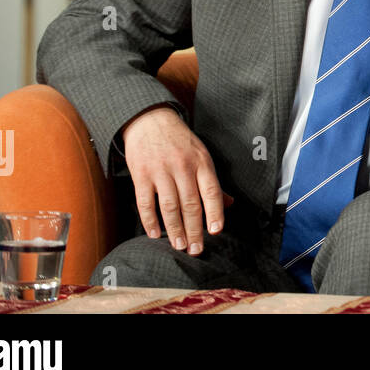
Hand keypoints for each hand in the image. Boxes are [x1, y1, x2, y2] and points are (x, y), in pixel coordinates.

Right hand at [121, 104, 233, 254]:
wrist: (149, 120)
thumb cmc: (179, 141)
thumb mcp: (201, 154)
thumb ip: (212, 181)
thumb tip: (228, 204)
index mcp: (201, 162)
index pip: (212, 191)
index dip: (215, 212)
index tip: (216, 231)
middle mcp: (182, 167)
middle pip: (191, 204)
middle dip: (194, 230)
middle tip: (196, 249)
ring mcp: (161, 171)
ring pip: (169, 206)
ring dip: (175, 229)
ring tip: (179, 245)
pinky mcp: (141, 174)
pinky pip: (145, 202)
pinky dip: (150, 220)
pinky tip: (155, 233)